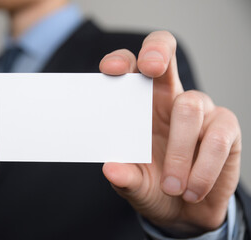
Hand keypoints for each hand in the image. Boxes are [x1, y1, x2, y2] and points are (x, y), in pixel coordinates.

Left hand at [99, 31, 241, 235]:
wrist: (184, 210)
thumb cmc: (154, 186)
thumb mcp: (134, 184)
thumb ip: (124, 176)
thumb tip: (111, 169)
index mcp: (139, 104)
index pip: (131, 69)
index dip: (121, 61)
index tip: (111, 71)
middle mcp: (169, 98)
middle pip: (165, 53)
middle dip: (157, 51)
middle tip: (151, 67)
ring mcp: (200, 109)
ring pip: (189, 106)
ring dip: (178, 153)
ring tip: (171, 187)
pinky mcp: (225, 127)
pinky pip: (216, 138)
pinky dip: (202, 169)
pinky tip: (192, 189)